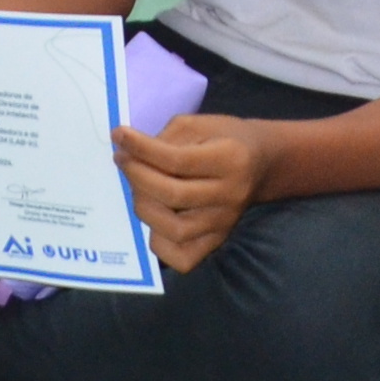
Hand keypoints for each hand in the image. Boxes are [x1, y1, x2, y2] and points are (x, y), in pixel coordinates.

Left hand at [118, 112, 273, 273]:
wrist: (261, 163)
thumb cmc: (225, 138)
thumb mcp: (199, 124)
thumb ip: (166, 138)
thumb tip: (131, 156)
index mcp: (230, 159)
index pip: (177, 160)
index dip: (141, 149)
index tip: (118, 136)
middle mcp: (230, 195)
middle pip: (173, 195)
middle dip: (137, 176)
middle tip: (122, 161)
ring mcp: (224, 224)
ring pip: (175, 230)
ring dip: (145, 208)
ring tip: (138, 189)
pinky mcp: (217, 242)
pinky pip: (182, 257)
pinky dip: (159, 243)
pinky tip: (154, 219)